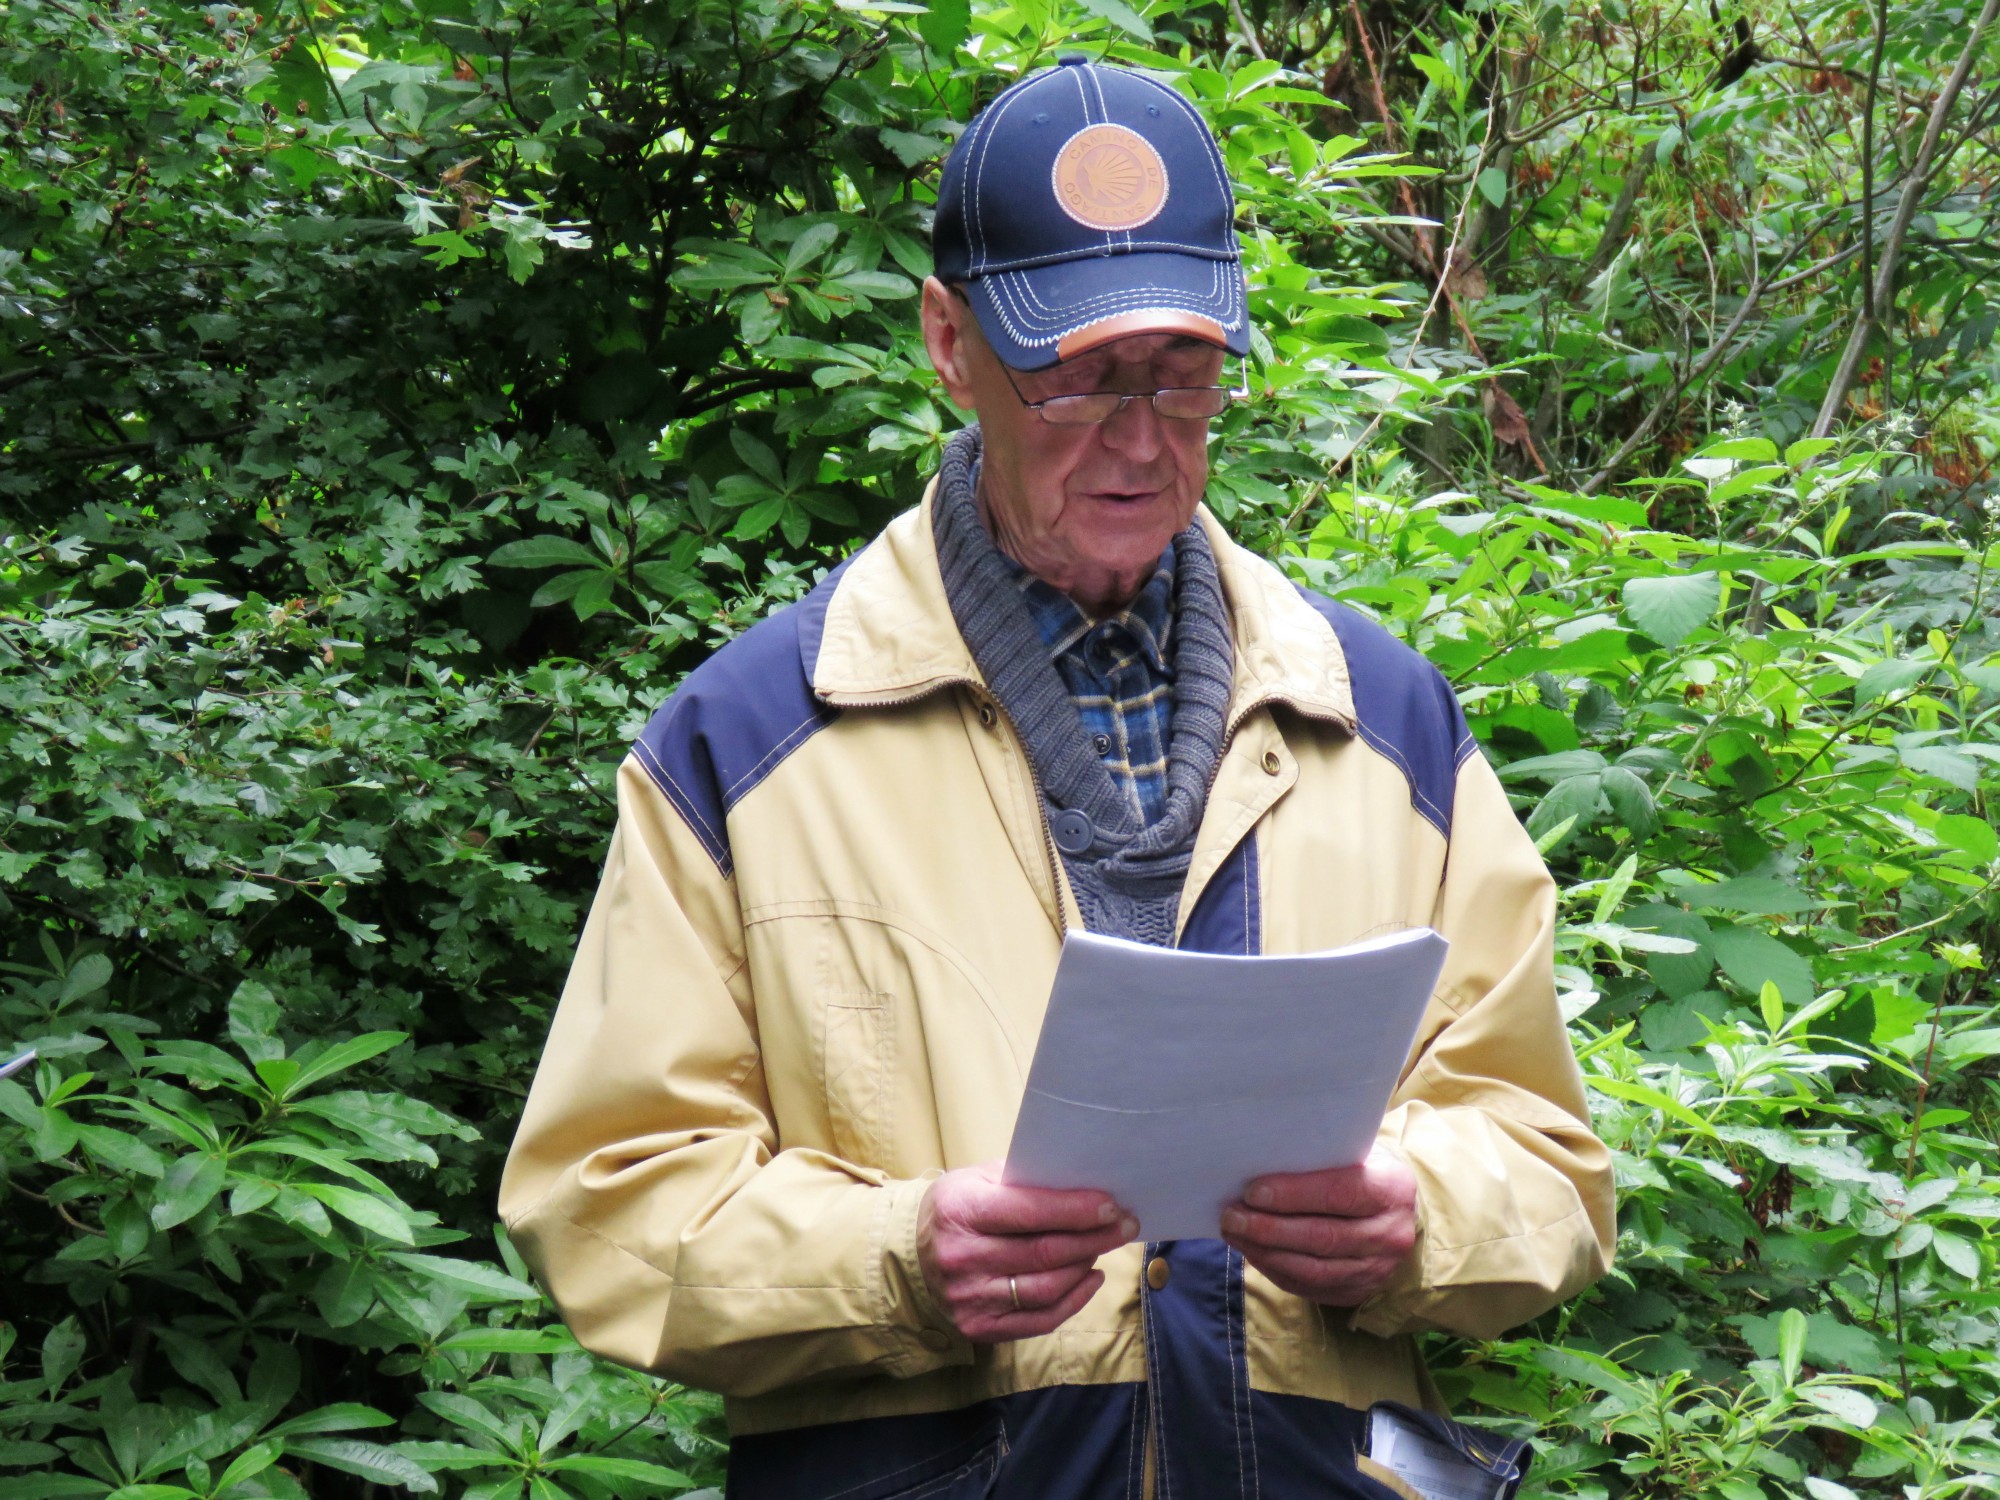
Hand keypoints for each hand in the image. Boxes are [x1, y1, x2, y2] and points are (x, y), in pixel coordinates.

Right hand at [917, 1164, 1137, 1341]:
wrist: (910, 1257)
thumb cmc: (957, 1209)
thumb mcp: (978, 1179)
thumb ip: (1024, 1180)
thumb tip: (1083, 1183)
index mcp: (961, 1210)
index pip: (1030, 1212)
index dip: (1077, 1210)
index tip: (1111, 1205)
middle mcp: (962, 1257)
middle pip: (1045, 1252)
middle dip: (1094, 1238)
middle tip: (1125, 1225)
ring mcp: (969, 1298)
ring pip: (1047, 1288)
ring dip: (1085, 1266)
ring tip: (1103, 1247)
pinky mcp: (979, 1327)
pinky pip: (1040, 1319)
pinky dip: (1074, 1300)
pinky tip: (1090, 1278)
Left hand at [1218, 1145, 1417, 1305]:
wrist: (1395, 1210)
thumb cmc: (1360, 1170)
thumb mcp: (1351, 1153)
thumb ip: (1318, 1159)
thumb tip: (1257, 1164)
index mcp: (1392, 1188)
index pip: (1340, 1193)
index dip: (1294, 1194)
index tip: (1252, 1191)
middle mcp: (1391, 1234)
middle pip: (1323, 1237)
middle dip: (1269, 1228)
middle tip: (1231, 1216)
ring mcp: (1377, 1269)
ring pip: (1313, 1269)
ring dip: (1266, 1252)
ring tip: (1234, 1233)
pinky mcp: (1358, 1292)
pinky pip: (1309, 1286)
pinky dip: (1275, 1269)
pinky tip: (1252, 1251)